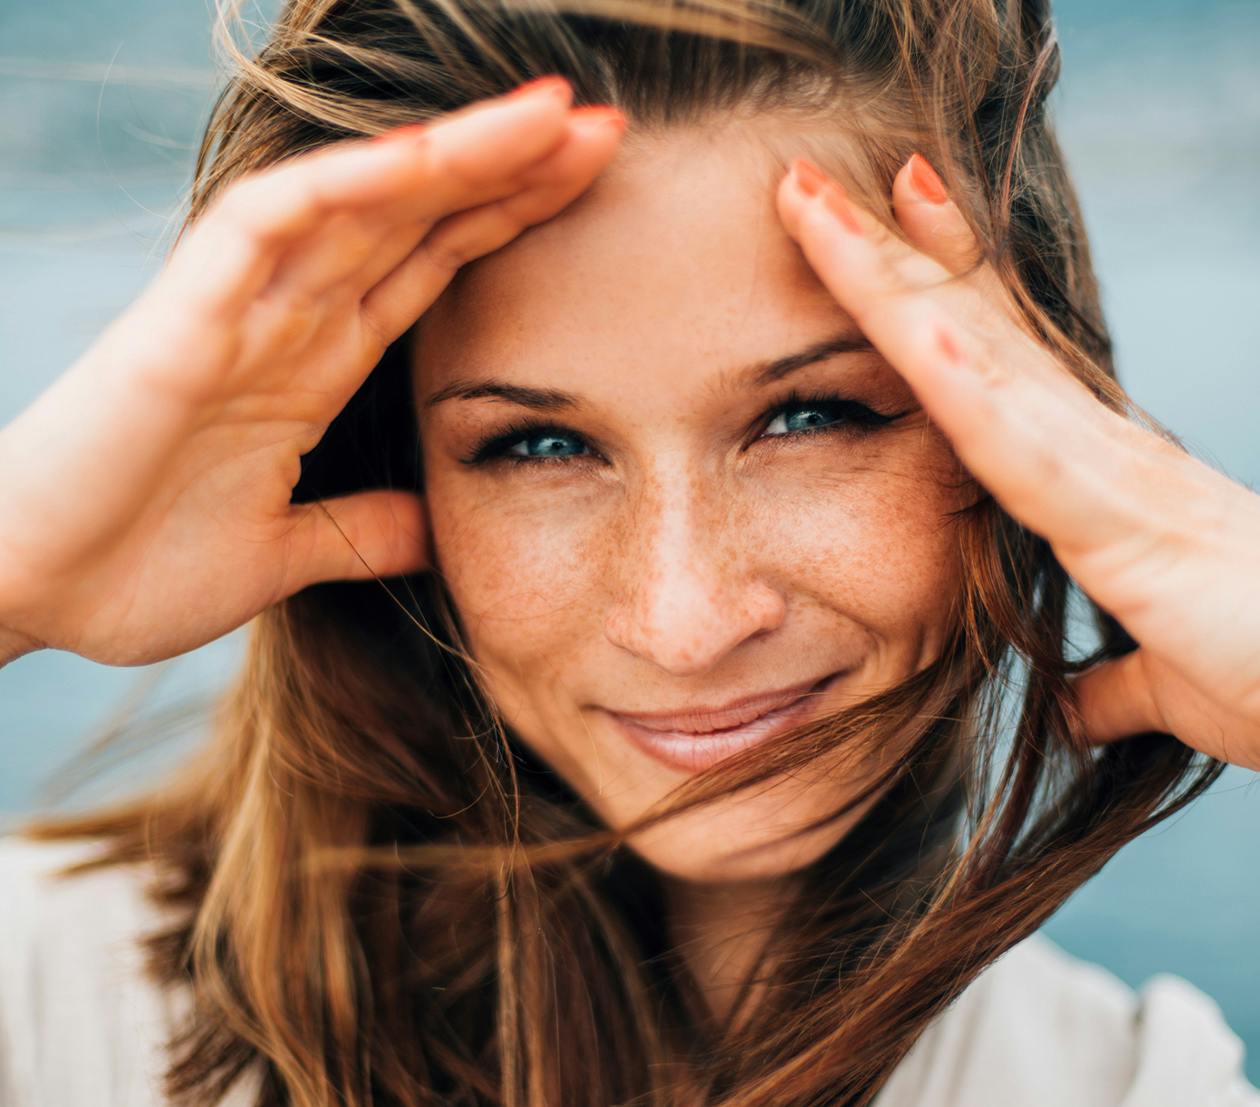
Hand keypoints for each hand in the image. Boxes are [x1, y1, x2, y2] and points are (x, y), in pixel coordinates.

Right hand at [0, 78, 624, 666]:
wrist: (31, 599)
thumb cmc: (137, 569)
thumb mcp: (290, 554)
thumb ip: (364, 530)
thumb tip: (437, 524)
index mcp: (315, 365)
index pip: (432, 267)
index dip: (510, 220)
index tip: (592, 188)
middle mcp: (287, 319)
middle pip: (417, 218)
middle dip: (511, 168)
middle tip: (608, 125)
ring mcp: (236, 310)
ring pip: (360, 200)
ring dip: (456, 153)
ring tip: (554, 115)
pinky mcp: (180, 321)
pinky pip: (266, 227)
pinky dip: (343, 187)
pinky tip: (425, 158)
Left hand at [776, 153, 1259, 770]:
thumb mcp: (1166, 678)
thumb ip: (1114, 679)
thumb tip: (1081, 710)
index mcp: (1093, 474)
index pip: (990, 362)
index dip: (929, 291)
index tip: (872, 225)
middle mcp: (1093, 446)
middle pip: (967, 327)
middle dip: (885, 253)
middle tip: (807, 182)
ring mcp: (1104, 471)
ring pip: (972, 359)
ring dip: (892, 283)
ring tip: (818, 209)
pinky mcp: (1122, 520)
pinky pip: (1023, 446)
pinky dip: (967, 386)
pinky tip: (915, 330)